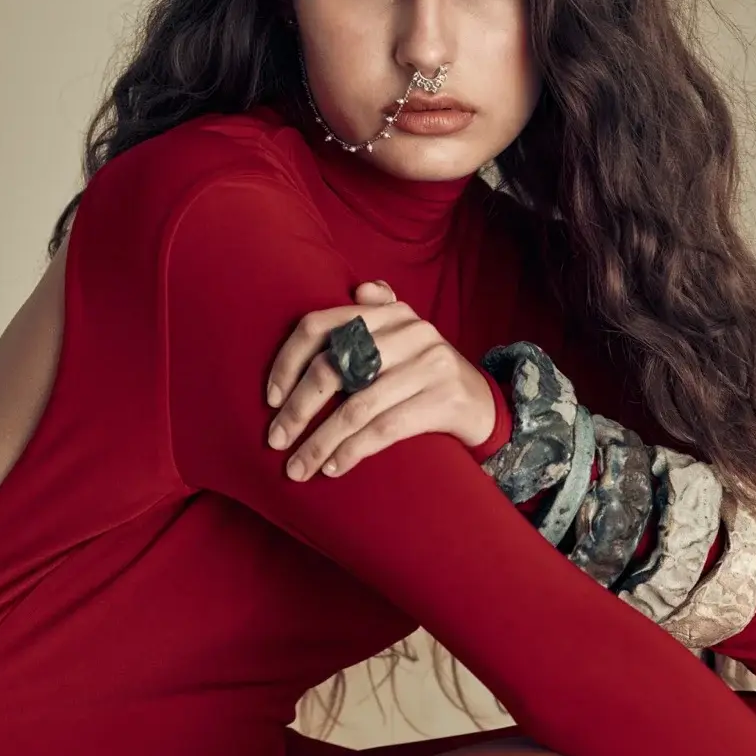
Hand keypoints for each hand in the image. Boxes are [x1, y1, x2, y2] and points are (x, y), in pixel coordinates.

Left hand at [265, 279, 496, 479]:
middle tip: (275, 440)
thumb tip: (359, 288)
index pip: (322, 325)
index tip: (270, 399)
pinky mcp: (444, 400)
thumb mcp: (405, 338)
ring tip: (297, 468)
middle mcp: (410, 332)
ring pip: (357, 407)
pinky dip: (353, 451)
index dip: (289, 361)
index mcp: (390, 312)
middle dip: (298, 409)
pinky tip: (333, 468)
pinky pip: (385, 429)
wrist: (485, 403)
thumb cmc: (426, 374)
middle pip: (335, 367)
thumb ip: (380, 311)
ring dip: (319, 442)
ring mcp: (430, 365)